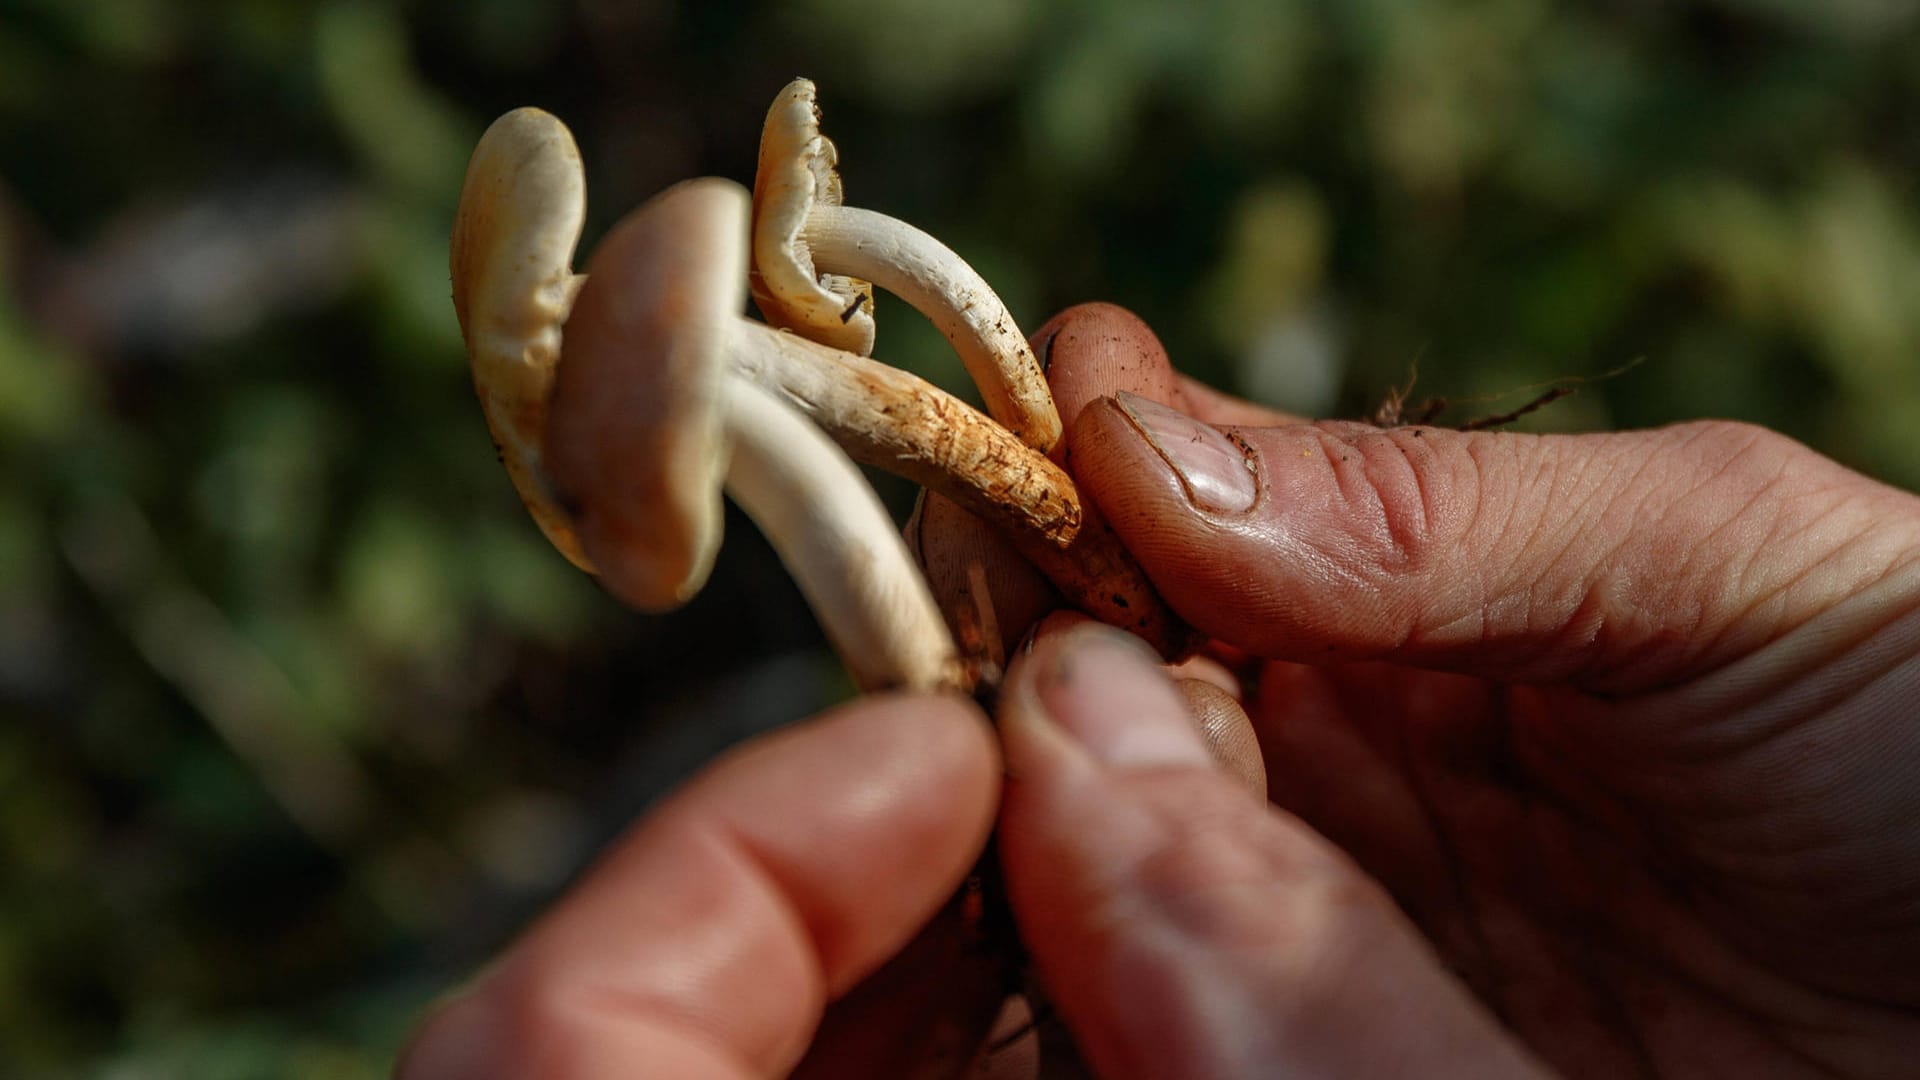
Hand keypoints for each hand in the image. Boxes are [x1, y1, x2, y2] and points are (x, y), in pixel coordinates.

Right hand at [917, 304, 1919, 1075]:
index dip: (1058, 501)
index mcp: (1385, 624)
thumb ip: (1437, 512)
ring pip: (1085, 885)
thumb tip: (1126, 432)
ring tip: (1054, 815)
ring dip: (1041, 842)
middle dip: (1025, 681)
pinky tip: (1085, 947)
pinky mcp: (1321, 1070)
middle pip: (1079, 720)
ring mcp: (1315, 945)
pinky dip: (1094, 986)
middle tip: (1026, 683)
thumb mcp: (1730, 568)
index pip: (1144, 545)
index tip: (1013, 478)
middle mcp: (1315, 784)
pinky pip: (1165, 1028)